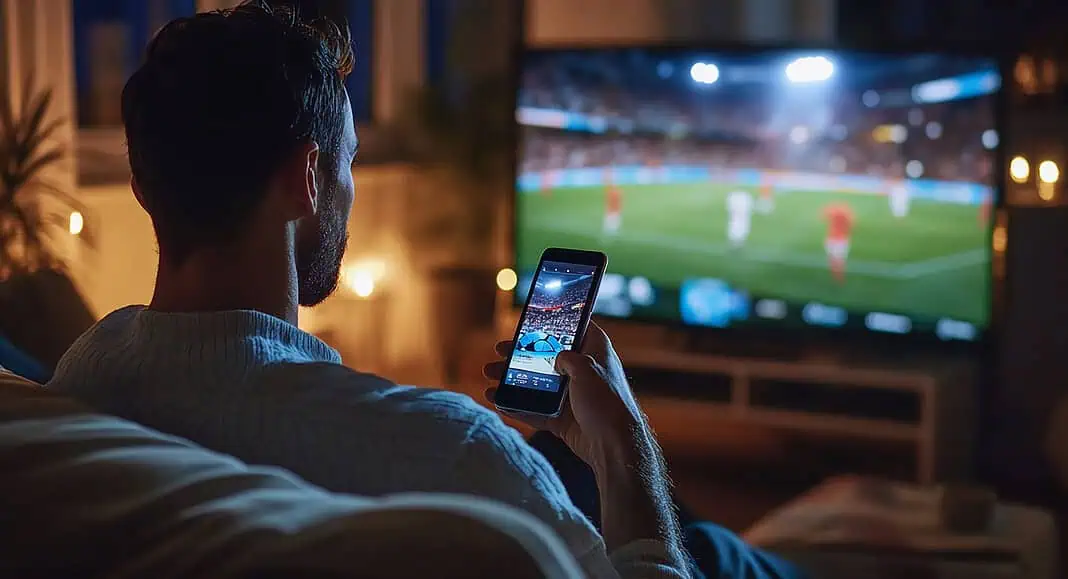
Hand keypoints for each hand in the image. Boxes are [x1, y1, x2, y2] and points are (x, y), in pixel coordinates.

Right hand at [483, 323, 647, 474]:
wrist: (614, 445)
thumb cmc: (607, 402)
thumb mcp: (586, 369)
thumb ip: (567, 357)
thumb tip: (556, 357)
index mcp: (595, 353)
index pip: (577, 330)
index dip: (557, 322)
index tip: (534, 319)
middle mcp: (583, 372)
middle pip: (547, 357)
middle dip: (521, 353)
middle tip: (500, 350)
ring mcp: (570, 397)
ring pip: (536, 383)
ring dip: (511, 379)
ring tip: (489, 373)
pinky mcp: (561, 419)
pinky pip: (534, 410)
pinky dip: (515, 405)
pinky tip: (496, 399)